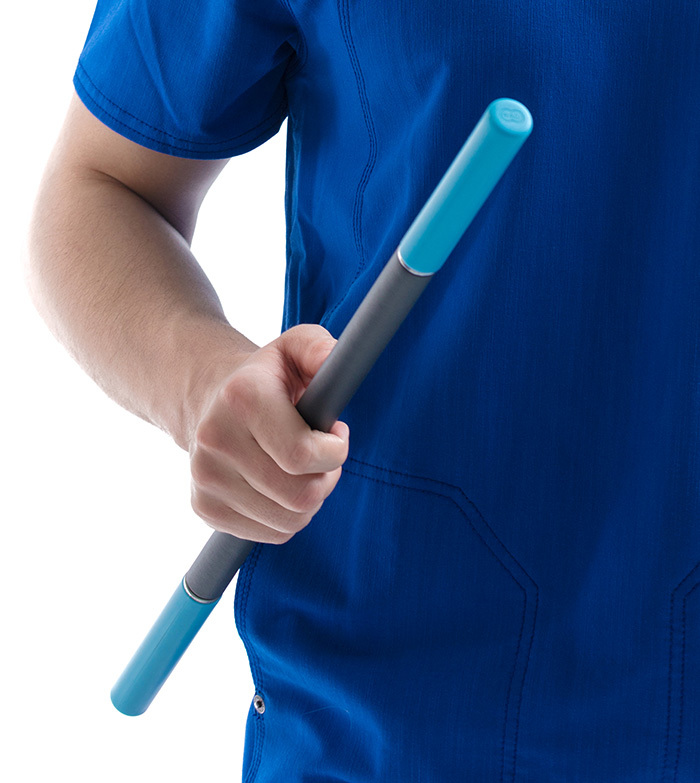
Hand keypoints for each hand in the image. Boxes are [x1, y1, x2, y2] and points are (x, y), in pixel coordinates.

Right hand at [188, 324, 349, 543]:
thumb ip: (319, 348)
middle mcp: (215, 441)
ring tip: (303, 470)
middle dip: (326, 478)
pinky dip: (289, 518)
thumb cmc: (265, 379)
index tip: (335, 433)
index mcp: (241, 398)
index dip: (334, 451)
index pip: (302, 455)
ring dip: (310, 500)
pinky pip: (272, 534)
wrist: (207, 401)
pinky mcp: (205, 509)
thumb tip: (333, 359)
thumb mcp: (294, 348)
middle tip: (323, 457)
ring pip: (290, 521)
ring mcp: (206, 479)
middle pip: (300, 495)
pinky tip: (282, 487)